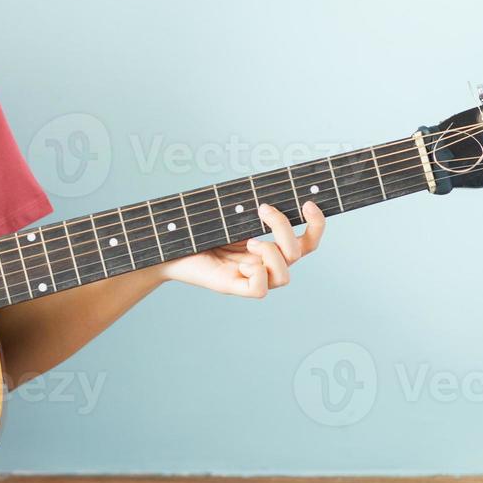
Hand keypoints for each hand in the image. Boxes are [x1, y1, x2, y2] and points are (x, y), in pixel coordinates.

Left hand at [157, 200, 325, 297]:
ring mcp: (250, 277)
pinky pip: (260, 290)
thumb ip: (249, 207)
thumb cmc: (196, 230)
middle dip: (286, 228)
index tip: (307, 203)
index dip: (316, 224)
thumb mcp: (229, 214)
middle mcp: (264, 263)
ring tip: (250, 242)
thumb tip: (268, 192)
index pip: (307, 241)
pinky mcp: (233, 287)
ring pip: (285, 276)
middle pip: (300, 253)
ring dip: (273, 253)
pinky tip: (242, 265)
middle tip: (261, 209)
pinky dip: (258, 276)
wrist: (166, 248)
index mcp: (268, 247)